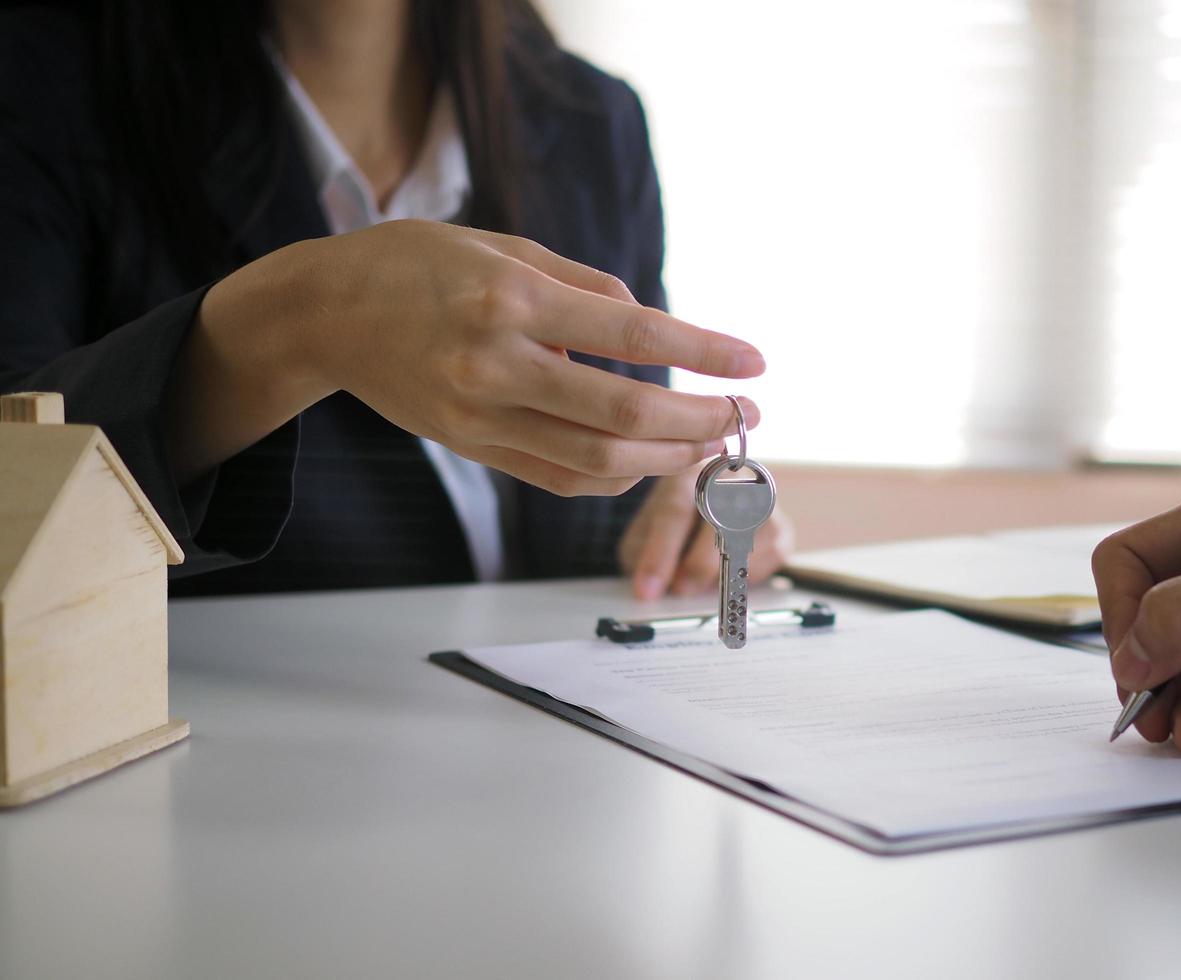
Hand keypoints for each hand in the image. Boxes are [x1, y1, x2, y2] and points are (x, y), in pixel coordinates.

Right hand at [176, 220, 763, 492]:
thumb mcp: (503, 245)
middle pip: (626, 416)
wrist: (326, 314)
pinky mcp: (474, 447)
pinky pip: (561, 478)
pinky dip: (617, 476)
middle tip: (746, 410)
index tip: (754, 363)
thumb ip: (583, 285)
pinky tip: (650, 459)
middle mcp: (496, 366)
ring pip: (598, 462)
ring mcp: (482, 417)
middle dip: (700, 419)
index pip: (632, 336)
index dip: (704, 353)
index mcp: (511, 301)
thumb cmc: (416, 264)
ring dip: (668, 458)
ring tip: (709, 440)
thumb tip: (650, 325)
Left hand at [617, 461, 794, 598]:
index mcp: (692, 472)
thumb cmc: (680, 511)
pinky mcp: (782, 531)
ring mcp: (762, 504)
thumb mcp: (649, 526)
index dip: (659, 554)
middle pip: (720, 523)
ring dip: (720, 574)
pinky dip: (741, 577)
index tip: (647, 589)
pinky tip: (725, 572)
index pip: (675, 511)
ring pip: (747, 545)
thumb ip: (644, 552)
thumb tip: (650, 586)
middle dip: (696, 566)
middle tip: (679, 590)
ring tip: (699, 581)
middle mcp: (733, 480)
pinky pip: (764, 563)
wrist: (720, 495)